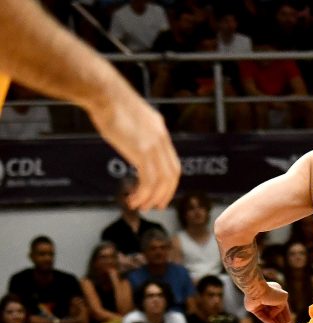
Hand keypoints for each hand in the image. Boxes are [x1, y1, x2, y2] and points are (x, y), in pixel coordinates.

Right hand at [87, 86, 180, 210]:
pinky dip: (143, 194)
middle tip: (156, 205)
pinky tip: (133, 199)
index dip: (169, 181)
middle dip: (165, 193)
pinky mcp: (141, 151)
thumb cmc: (108, 100)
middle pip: (172, 174)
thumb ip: (135, 131)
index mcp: (160, 131)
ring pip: (161, 181)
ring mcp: (153, 145)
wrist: (103, 90)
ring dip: (152, 197)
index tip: (161, 192)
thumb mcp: (129, 117)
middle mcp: (161, 139)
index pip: (172, 162)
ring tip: (140, 206)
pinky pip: (148, 181)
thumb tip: (128, 139)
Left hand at [244, 281, 291, 322]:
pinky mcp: (253, 308)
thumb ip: (280, 309)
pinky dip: (266, 319)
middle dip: (280, 320)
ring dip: (275, 322)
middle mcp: (267, 298)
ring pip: (268, 315)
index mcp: (276, 293)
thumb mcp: (283, 300)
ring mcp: (260, 303)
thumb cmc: (271, 292)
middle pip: (275, 311)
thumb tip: (273, 316)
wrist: (257, 290)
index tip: (288, 321)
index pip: (282, 305)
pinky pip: (261, 315)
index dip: (285, 314)